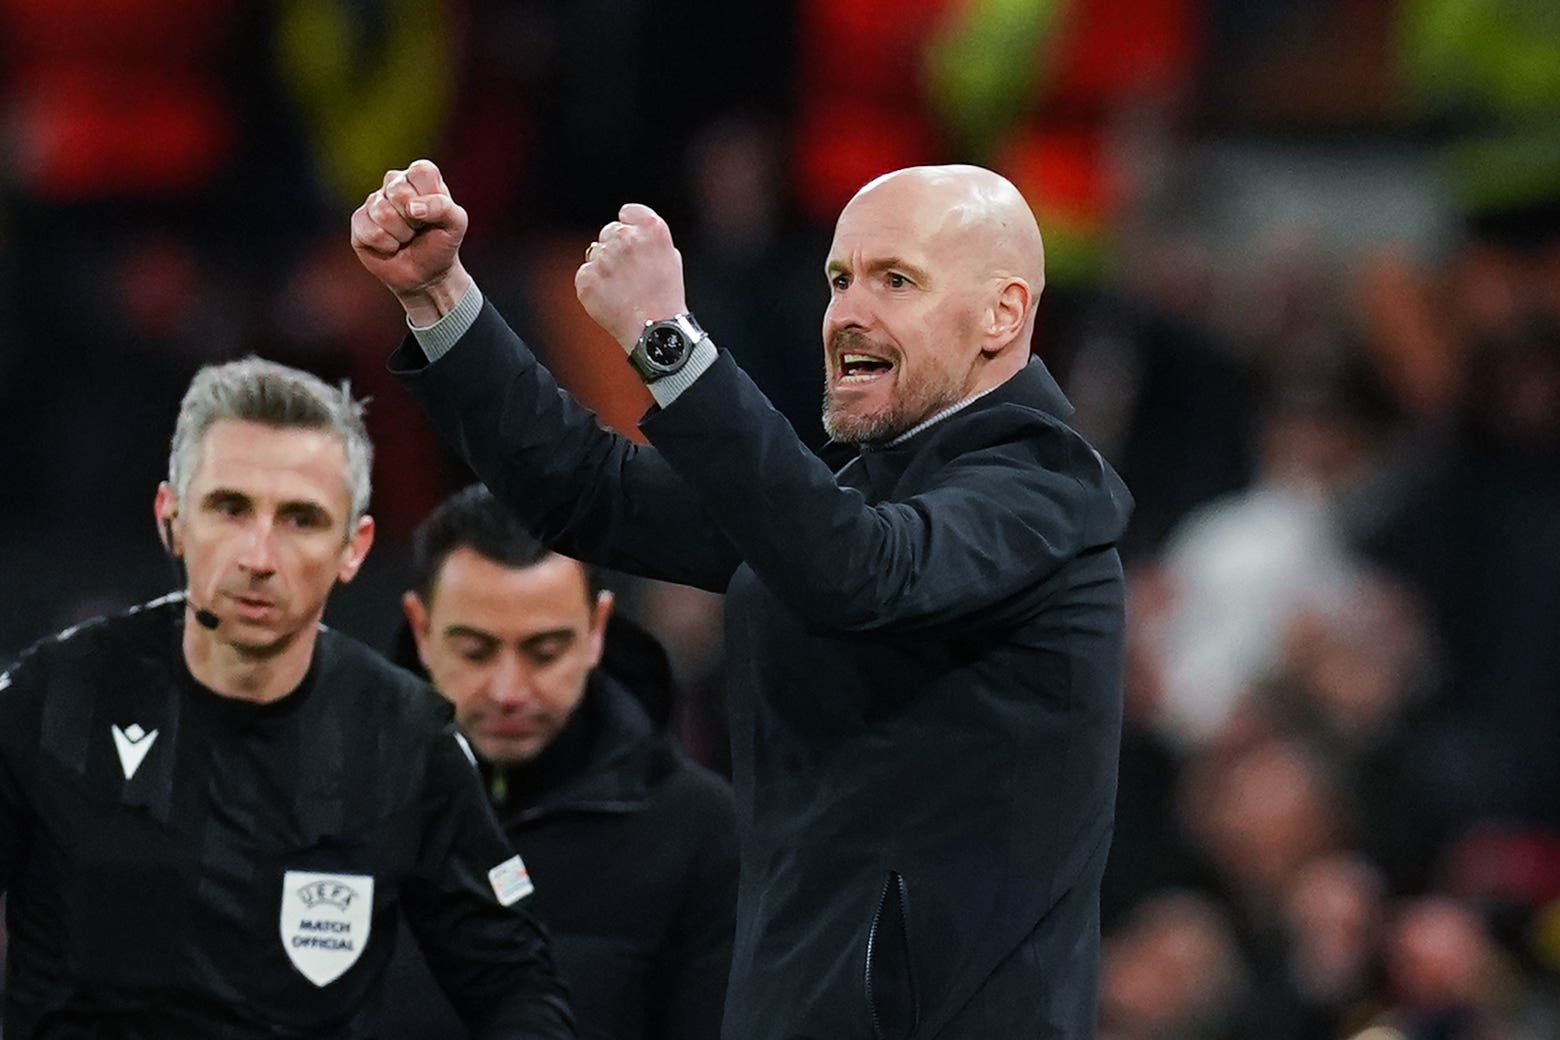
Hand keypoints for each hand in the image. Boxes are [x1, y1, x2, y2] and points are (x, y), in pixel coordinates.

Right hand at [351, 159, 472, 326]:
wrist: (426, 275)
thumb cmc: (441, 243)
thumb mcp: (456, 224)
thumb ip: (443, 207)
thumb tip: (412, 208)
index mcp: (420, 177)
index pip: (421, 171)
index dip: (429, 196)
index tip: (434, 214)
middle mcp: (394, 183)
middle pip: (398, 191)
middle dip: (414, 220)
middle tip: (419, 228)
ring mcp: (374, 201)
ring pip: (383, 213)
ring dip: (401, 234)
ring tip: (407, 238)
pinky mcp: (359, 221)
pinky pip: (370, 231)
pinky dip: (387, 245)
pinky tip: (391, 246)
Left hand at [574, 204, 688, 350]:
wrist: (655, 331)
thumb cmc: (666, 296)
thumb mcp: (670, 257)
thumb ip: (649, 238)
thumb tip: (629, 230)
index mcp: (651, 229)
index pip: (628, 212)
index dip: (629, 225)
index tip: (633, 240)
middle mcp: (626, 238)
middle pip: (609, 231)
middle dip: (616, 248)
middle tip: (630, 273)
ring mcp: (604, 258)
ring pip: (595, 253)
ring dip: (605, 267)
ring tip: (623, 289)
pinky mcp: (586, 278)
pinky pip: (585, 274)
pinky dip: (594, 285)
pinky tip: (612, 298)